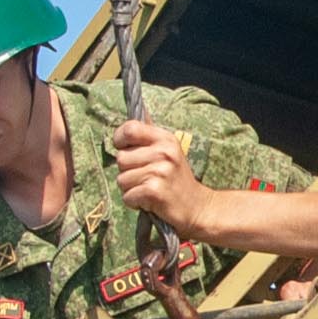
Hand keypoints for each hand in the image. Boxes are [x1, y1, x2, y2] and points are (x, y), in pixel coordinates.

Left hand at [111, 120, 214, 234]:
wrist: (197, 207)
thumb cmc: (177, 180)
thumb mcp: (169, 152)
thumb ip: (150, 137)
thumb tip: (140, 111)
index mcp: (166, 139)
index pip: (130, 129)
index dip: (119, 139)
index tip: (125, 150)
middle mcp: (164, 152)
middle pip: (121, 158)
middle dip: (127, 172)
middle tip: (146, 178)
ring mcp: (160, 171)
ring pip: (121, 179)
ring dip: (130, 189)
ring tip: (148, 189)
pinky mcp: (154, 190)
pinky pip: (127, 196)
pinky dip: (134, 203)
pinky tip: (149, 201)